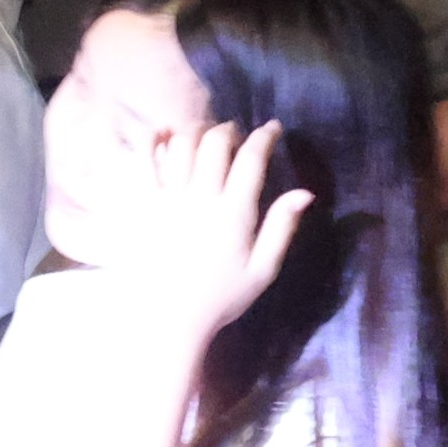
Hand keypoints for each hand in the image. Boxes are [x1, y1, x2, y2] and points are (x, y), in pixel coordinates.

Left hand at [59, 114, 313, 383]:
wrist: (168, 318)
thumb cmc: (220, 297)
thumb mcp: (262, 270)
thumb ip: (282, 227)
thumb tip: (306, 192)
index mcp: (234, 213)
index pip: (251, 159)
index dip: (264, 136)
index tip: (273, 128)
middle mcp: (200, 197)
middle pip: (215, 142)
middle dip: (230, 130)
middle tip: (237, 135)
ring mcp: (167, 197)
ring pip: (182, 143)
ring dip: (197, 130)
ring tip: (205, 136)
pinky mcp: (141, 202)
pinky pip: (142, 158)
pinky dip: (153, 138)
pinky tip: (164, 135)